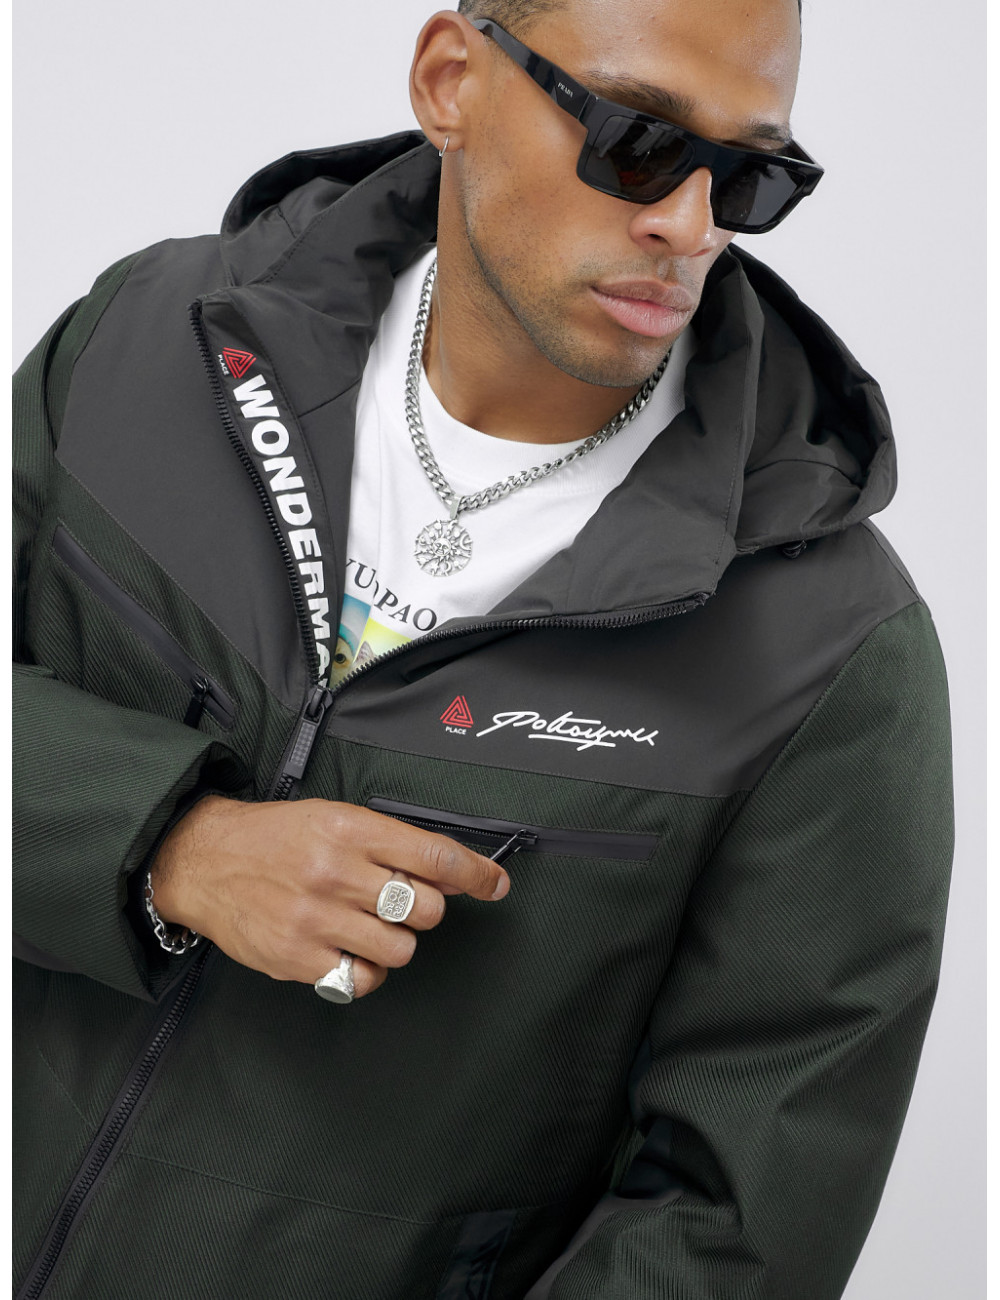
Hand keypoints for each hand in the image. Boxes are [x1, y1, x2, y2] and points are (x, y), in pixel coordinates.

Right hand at [148, 796, 509, 997]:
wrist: (204, 860)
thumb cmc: (276, 838)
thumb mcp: (336, 821)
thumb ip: (395, 846)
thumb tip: (455, 872)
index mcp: (350, 831)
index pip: (433, 856)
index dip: (476, 873)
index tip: (495, 885)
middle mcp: (336, 873)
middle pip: (424, 908)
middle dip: (423, 908)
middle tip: (398, 902)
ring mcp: (316, 919)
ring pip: (400, 949)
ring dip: (394, 942)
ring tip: (366, 926)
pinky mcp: (297, 957)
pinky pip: (362, 979)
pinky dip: (364, 971)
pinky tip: (346, 950)